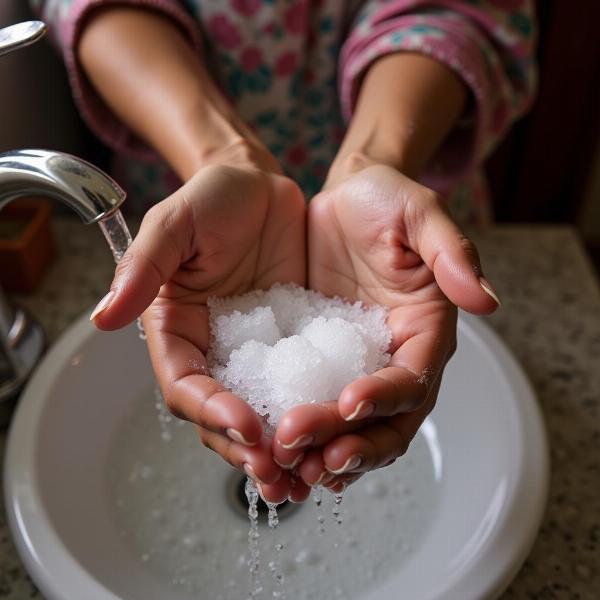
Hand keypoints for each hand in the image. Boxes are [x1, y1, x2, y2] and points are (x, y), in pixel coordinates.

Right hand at [93, 157, 307, 502]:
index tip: (245, 425)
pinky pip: (299, 387)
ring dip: (280, 448)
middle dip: (246, 447)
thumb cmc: (212, 198)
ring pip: (262, 412)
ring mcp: (254, 352)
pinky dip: (311, 414)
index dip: (211, 411)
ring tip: (307, 475)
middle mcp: (214, 350)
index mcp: (178, 330)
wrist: (260, 187)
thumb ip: (143, 267)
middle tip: (278, 473)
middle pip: (221, 415)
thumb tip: (104, 316)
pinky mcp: (290, 344)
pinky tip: (334, 434)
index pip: (186, 385)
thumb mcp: (174, 224)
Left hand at [272, 161, 498, 492]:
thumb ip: (452, 252)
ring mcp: (357, 366)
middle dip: (353, 444)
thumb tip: (488, 300)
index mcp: (424, 330)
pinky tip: (275, 449)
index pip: (413, 378)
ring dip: (325, 452)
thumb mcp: (420, 214)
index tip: (351, 402)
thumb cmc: (386, 201)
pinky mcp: (322, 362)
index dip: (386, 396)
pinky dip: (302, 434)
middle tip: (313, 456)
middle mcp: (395, 358)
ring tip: (290, 465)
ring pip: (352, 428)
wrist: (344, 201)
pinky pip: (314, 406)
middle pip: (385, 421)